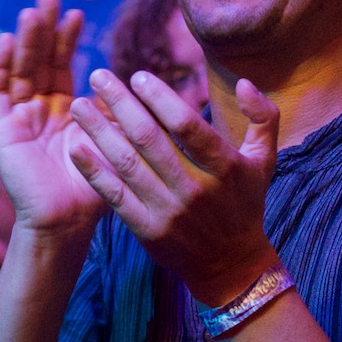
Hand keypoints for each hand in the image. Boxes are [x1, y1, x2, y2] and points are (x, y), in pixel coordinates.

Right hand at [0, 0, 101, 243]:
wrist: (68, 222)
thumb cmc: (94, 189)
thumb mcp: (113, 140)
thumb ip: (118, 110)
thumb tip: (140, 83)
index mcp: (63, 112)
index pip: (62, 66)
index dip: (67, 39)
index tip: (76, 12)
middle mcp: (37, 110)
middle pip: (38, 60)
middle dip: (44, 28)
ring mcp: (16, 118)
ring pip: (19, 68)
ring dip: (25, 38)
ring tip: (33, 10)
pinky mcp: (0, 129)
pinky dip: (1, 65)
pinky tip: (9, 40)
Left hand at [69, 69, 279, 306]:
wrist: (231, 265)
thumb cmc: (245, 203)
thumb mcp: (265, 161)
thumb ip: (263, 118)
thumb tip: (246, 82)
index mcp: (224, 167)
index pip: (187, 125)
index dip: (160, 98)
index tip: (138, 76)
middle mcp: (195, 188)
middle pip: (150, 139)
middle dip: (120, 103)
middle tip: (98, 76)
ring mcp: (169, 211)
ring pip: (127, 164)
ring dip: (98, 131)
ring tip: (78, 106)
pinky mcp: (148, 230)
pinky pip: (116, 196)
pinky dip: (94, 172)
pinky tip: (76, 148)